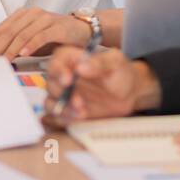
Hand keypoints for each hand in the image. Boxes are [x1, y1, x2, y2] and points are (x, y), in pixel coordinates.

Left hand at [0, 7, 90, 59]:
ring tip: (4, 61)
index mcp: (24, 15)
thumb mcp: (34, 42)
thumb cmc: (57, 38)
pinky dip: (31, 45)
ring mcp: (45, 19)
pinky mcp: (57, 27)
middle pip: (9, 31)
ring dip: (11, 49)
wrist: (84, 30)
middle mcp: (33, 14)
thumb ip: (18, 46)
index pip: (1, 29)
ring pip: (23, 34)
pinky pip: (41, 36)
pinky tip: (23, 54)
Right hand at [42, 46, 160, 124]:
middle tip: (79, 102)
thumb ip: (99, 63)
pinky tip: (79, 119)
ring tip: (82, 114)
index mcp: (73, 59)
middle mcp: (64, 76)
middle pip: (51, 83)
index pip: (57, 61)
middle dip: (62, 94)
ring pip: (51, 102)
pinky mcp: (68, 111)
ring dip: (63, 109)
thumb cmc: (120, 72)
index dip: (58, 70)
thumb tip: (81, 67)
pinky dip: (65, 120)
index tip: (68, 81)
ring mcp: (64, 95)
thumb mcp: (115, 63)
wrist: (129, 94)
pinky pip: (58, 117)